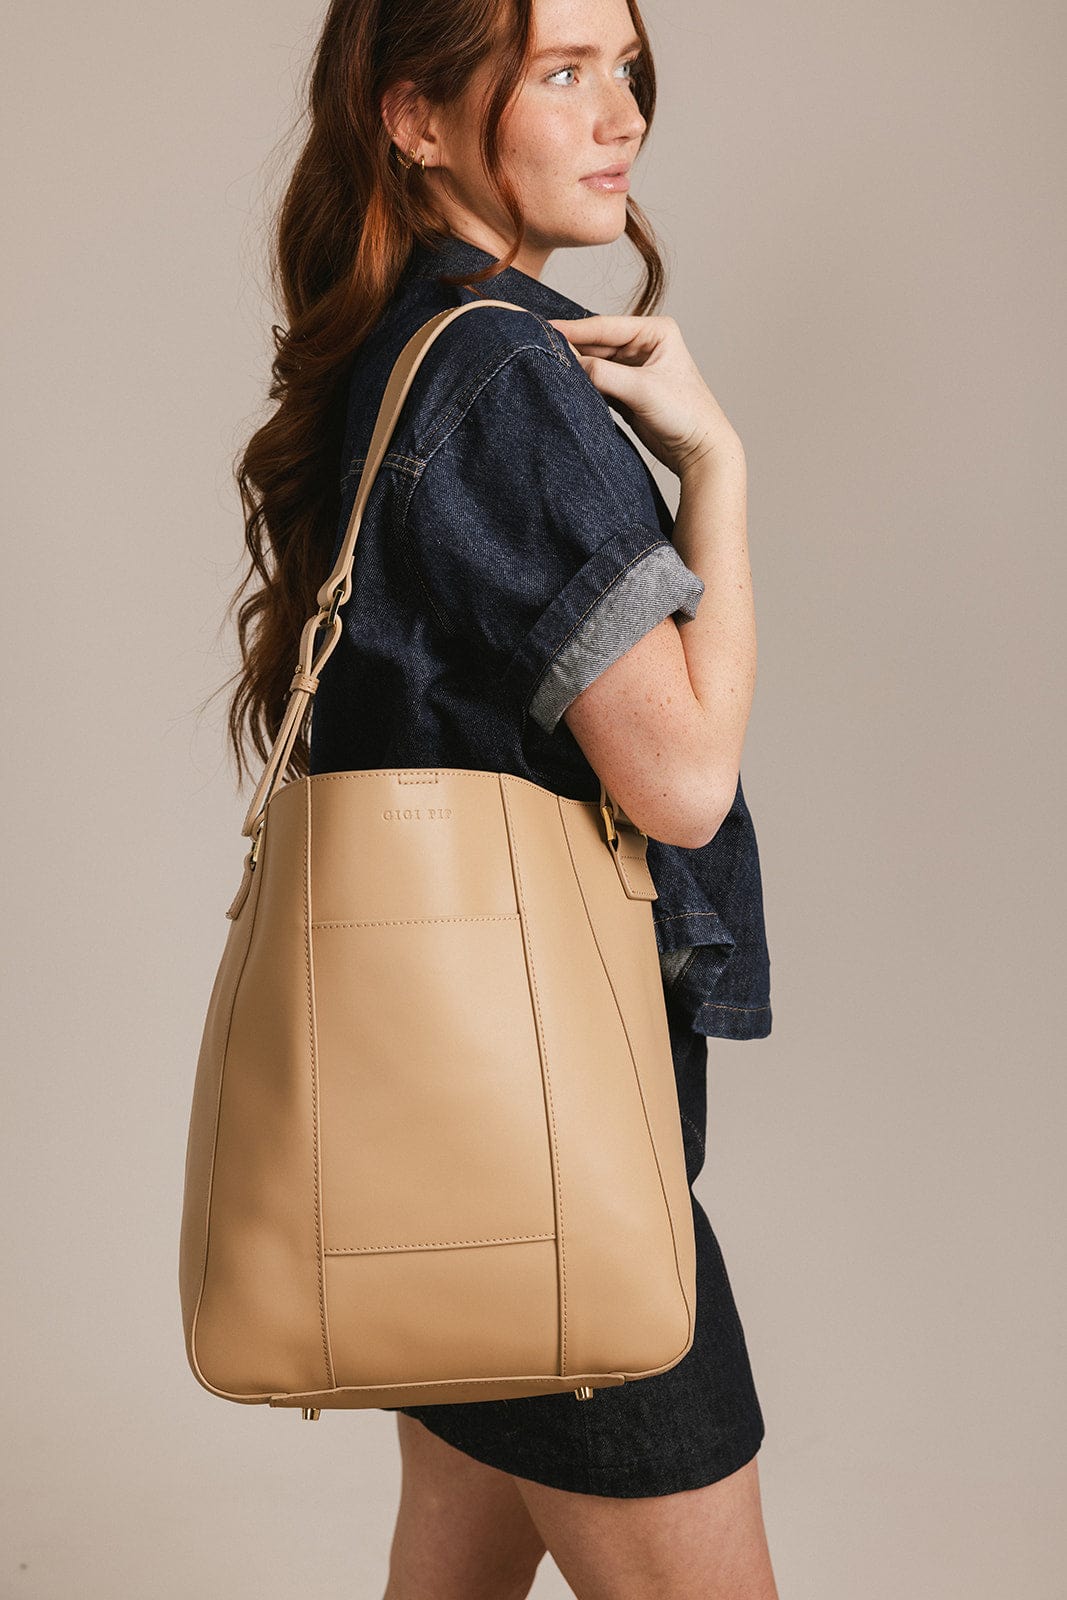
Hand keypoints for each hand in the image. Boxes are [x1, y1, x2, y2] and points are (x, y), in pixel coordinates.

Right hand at [547, 314, 741, 477]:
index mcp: (655, 331)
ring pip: (594, 362)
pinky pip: (597, 381)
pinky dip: (583, 384)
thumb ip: (604, 375)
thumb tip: (570, 364)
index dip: (573, 329)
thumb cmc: (686, 414)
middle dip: (571, 348)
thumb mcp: (643, 390)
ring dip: (575, 367)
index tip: (544, 329)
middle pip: (596, 343)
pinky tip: (565, 385)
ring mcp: (634, 368)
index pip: (604, 327)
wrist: (700, 450)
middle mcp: (644, 344)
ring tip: (547, 368)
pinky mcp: (627, 390)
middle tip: (538, 350)